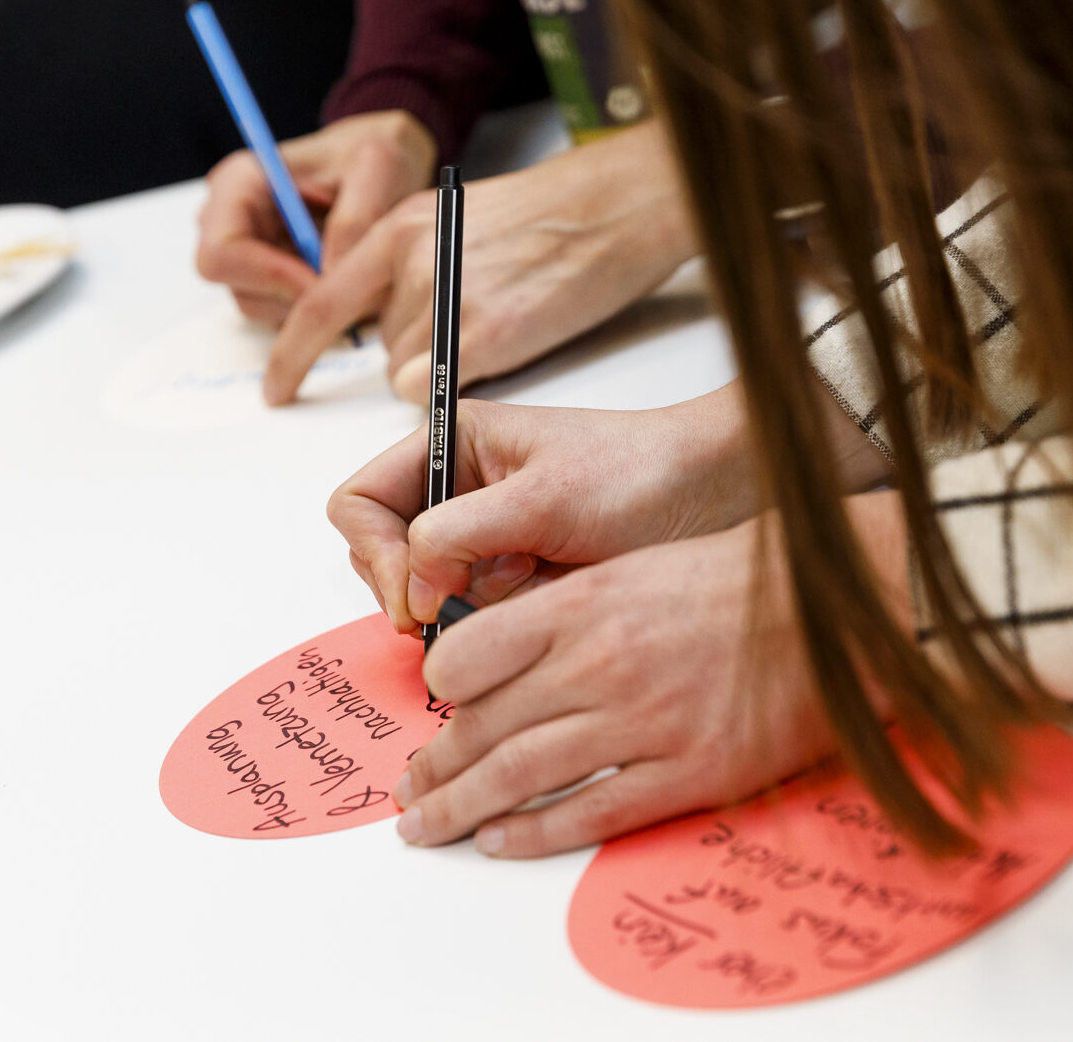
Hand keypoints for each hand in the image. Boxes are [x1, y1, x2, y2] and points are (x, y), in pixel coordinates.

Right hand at [194, 111, 438, 327]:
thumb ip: (356, 216)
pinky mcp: (269, 282)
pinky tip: (348, 279)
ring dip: (313, 305)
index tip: (323, 281)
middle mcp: (228, 224)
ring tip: (357, 273)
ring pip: (267, 310)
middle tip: (350, 288)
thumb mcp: (378, 165)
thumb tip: (329, 272)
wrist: (381, 166)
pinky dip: (321, 308)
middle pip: (242, 291)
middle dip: (297, 297)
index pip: (221, 254)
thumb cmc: (371, 154)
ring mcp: (246, 258)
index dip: (269, 277)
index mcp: (237, 185)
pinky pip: (288, 315)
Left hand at [264, 120, 694, 405]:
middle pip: (381, 346)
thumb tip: (396, 321)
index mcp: (399, 229)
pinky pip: (438, 391)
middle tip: (478, 323)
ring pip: (410, 373)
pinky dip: (461, 387)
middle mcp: (410, 262)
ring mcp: (445, 299)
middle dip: (417, 351)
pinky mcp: (485, 335)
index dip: (293, 353)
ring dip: (445, 368)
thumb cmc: (555, 216)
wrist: (617, 206)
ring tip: (503, 323)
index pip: (320, 303)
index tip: (276, 389)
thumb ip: (415, 264)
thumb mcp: (459, 221)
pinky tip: (504, 347)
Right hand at [327, 389, 755, 632]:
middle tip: (460, 609)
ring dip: (460, 609)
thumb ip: (460, 533)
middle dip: (414, 588)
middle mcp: (456, 492)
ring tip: (525, 588)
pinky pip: (470, 619)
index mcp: (450, 446)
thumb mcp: (544, 497)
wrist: (712, 499)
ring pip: (424, 596)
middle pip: (380, 555)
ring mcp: (481, 541)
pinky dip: (493, 626)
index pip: (360, 502)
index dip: (377, 553)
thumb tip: (411, 586)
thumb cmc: (638, 474)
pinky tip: (541, 604)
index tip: (418, 597)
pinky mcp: (510, 582)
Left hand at [391, 520, 849, 856]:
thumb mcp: (634, 566)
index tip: (432, 713)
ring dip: (464, 807)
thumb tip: (499, 655)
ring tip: (430, 826)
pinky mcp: (688, 771)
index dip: (440, 692)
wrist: (835, 608)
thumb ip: (564, 610)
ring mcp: (644, 722)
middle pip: (485, 727)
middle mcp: (601, 664)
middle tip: (409, 790)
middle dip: (436, 767)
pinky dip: (536, 833)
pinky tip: (501, 841)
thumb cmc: (740, 581)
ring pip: (522, 775)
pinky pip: (592, 811)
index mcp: (583, 604)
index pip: (470, 656)